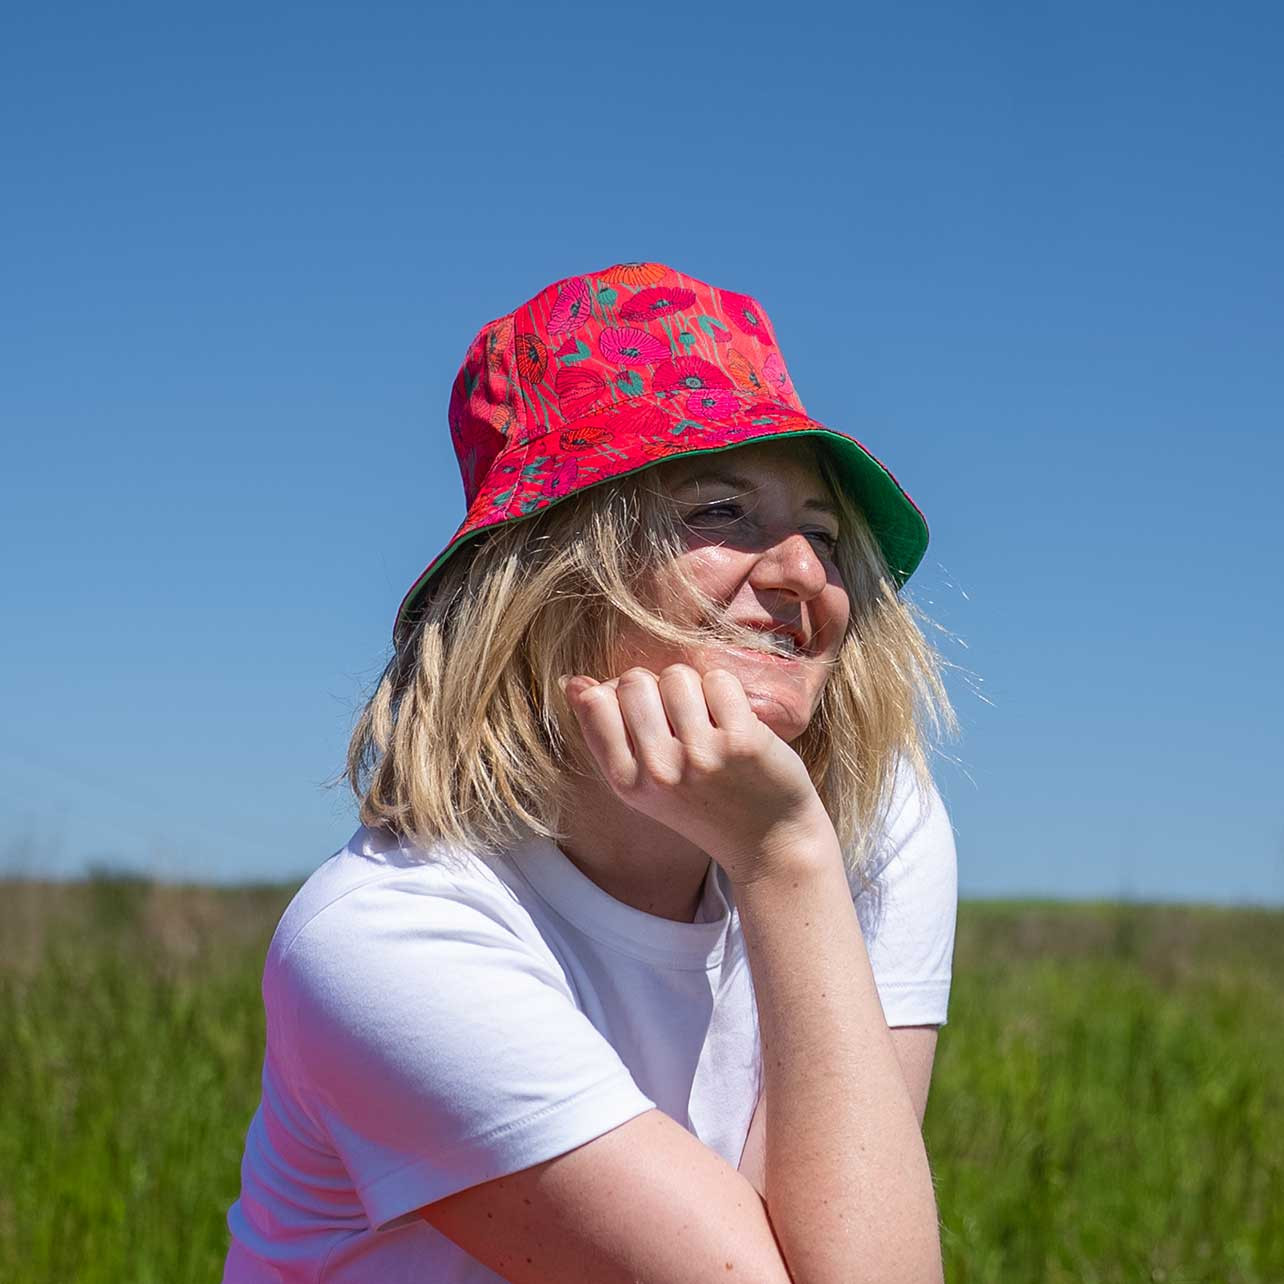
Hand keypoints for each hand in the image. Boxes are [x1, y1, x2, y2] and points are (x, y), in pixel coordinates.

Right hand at [561, 664, 835, 885]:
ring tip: (711, 721)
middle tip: (683, 718)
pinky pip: (718, 680)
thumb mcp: (646, 784)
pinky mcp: (741, 742)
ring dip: (695, 687)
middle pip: (633, 681)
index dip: (618, 693)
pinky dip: (728, 692)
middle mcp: (658, 771)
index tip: (646, 713)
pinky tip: (737, 722)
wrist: (772, 842)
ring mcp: (700, 756)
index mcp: (627, 782)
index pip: (595, 702)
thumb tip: (573, 682)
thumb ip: (608, 735)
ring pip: (676, 676)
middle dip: (657, 687)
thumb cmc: (707, 805)